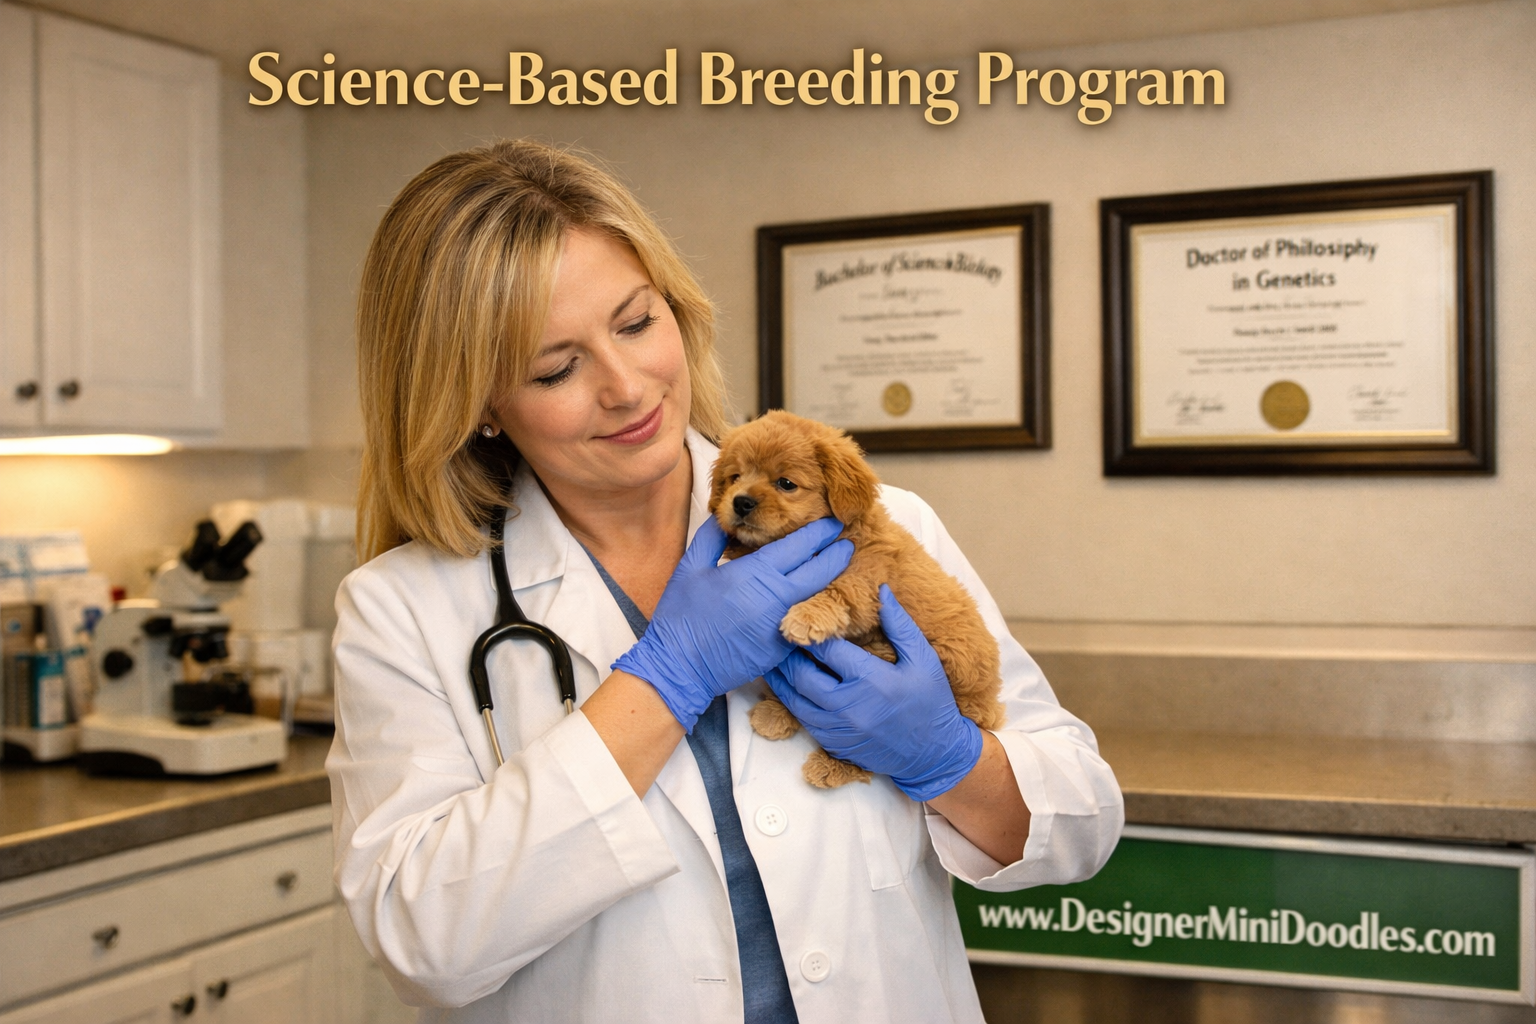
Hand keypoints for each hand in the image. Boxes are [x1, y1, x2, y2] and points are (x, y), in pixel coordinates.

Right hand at [613, 517, 852, 730]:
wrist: (681, 666)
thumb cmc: (681, 616)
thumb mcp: (690, 567)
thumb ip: (711, 536)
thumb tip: (725, 515)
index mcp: (755, 574)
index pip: (799, 545)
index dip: (820, 532)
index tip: (831, 521)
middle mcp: (776, 598)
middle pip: (820, 570)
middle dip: (836, 552)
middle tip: (845, 540)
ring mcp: (783, 626)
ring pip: (816, 597)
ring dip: (829, 579)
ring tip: (836, 564)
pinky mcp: (782, 649)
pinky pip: (804, 621)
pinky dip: (813, 605)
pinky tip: (816, 596)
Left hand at [765, 585, 982, 800]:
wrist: (934, 755)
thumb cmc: (932, 702)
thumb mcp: (923, 660)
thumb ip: (900, 625)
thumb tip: (883, 591)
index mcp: (870, 679)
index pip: (827, 649)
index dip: (810, 631)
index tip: (796, 615)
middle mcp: (849, 705)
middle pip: (802, 674)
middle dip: (787, 654)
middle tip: (776, 635)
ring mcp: (838, 728)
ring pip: (795, 699)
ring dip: (781, 678)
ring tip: (771, 657)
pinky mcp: (833, 743)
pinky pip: (802, 719)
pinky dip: (790, 700)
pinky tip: (786, 685)